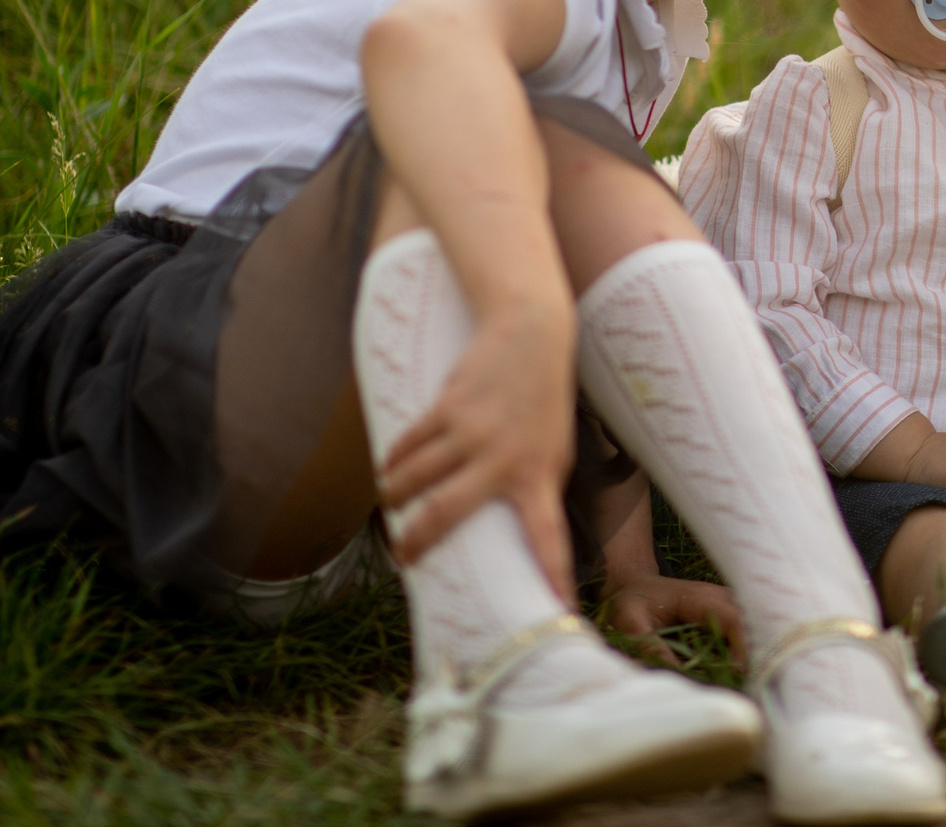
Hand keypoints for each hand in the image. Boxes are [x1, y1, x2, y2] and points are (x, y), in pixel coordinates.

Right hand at [375, 303, 579, 592]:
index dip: (551, 575)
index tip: (556, 610)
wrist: (533, 335)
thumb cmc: (542, 404)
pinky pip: (408, 445)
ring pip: (414, 480)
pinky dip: (393, 461)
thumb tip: (510, 539)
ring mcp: (473, 433)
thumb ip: (532, 491)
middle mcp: (504, 459)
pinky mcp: (447, 407)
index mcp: (539, 475)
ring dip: (394, 498)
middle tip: (402, 557)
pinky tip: (388, 470)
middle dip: (416, 542)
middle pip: (445, 516)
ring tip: (390, 507)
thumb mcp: (551, 451)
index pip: (548, 537)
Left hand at [603, 571, 749, 667]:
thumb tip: (676, 675)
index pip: (732, 619)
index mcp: (698, 598)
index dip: (741, 646)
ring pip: (752, 624)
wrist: (634, 583)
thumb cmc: (631, 602)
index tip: (740, 673)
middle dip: (755, 650)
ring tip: (751, 678)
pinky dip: (748, 647)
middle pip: (750, 621)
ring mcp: (724, 603)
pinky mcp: (725, 612)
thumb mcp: (630, 622)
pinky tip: (743, 669)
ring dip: (754, 648)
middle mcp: (718, 597)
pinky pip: (745, 629)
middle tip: (752, 681)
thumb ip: (649, 646)